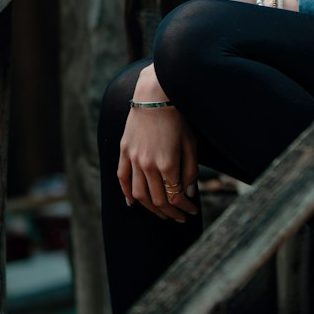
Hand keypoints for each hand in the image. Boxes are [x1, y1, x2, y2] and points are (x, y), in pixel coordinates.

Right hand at [117, 70, 198, 222]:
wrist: (154, 96)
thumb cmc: (177, 119)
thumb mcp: (191, 144)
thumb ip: (190, 171)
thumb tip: (188, 194)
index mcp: (168, 164)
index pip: (176, 196)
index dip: (184, 208)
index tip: (192, 211)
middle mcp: (148, 165)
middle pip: (158, 200)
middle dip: (171, 212)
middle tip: (179, 217)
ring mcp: (133, 159)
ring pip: (139, 195)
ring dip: (151, 209)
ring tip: (162, 213)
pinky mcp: (124, 152)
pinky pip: (122, 179)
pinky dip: (126, 194)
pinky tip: (133, 204)